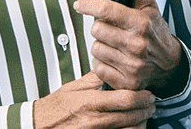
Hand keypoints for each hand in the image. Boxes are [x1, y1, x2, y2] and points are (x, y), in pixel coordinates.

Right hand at [33, 71, 152, 128]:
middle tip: (152, 105)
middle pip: (131, 117)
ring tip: (144, 118)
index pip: (124, 99)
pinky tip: (131, 128)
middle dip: (146, 111)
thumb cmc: (55, 107)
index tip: (149, 94)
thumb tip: (109, 68)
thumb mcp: (72, 88)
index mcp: (89, 102)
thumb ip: (93, 79)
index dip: (142, 97)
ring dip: (140, 125)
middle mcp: (94, 120)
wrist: (38, 126)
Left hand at [73, 0, 185, 93]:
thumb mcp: (149, 6)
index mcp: (141, 23)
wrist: (170, 66)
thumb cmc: (156, 33)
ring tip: (114, 44)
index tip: (80, 4)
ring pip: (95, 49)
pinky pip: (98, 68)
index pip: (106, 10)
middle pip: (96, 30)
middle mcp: (136, 45)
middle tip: (110, 28)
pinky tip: (115, 59)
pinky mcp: (126, 82)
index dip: (88, 5)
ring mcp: (131, 65)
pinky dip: (102, 63)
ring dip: (101, 45)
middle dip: (100, 27)